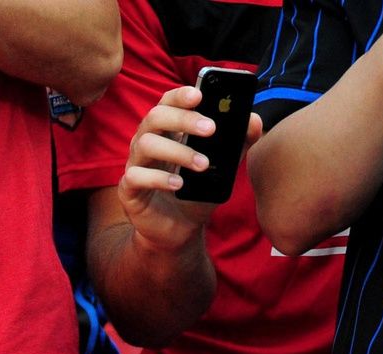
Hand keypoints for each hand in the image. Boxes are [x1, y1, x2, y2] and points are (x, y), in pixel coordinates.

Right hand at [120, 86, 262, 252]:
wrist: (181, 230)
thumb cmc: (198, 192)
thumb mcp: (224, 166)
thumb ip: (238, 142)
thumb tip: (254, 121)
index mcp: (167, 130)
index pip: (168, 101)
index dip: (180, 95)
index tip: (200, 94)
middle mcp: (147, 142)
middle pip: (155, 116)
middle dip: (183, 119)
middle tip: (211, 129)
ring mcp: (135, 164)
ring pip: (146, 144)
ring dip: (177, 151)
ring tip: (203, 165)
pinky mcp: (128, 189)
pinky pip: (136, 176)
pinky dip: (159, 179)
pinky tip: (179, 185)